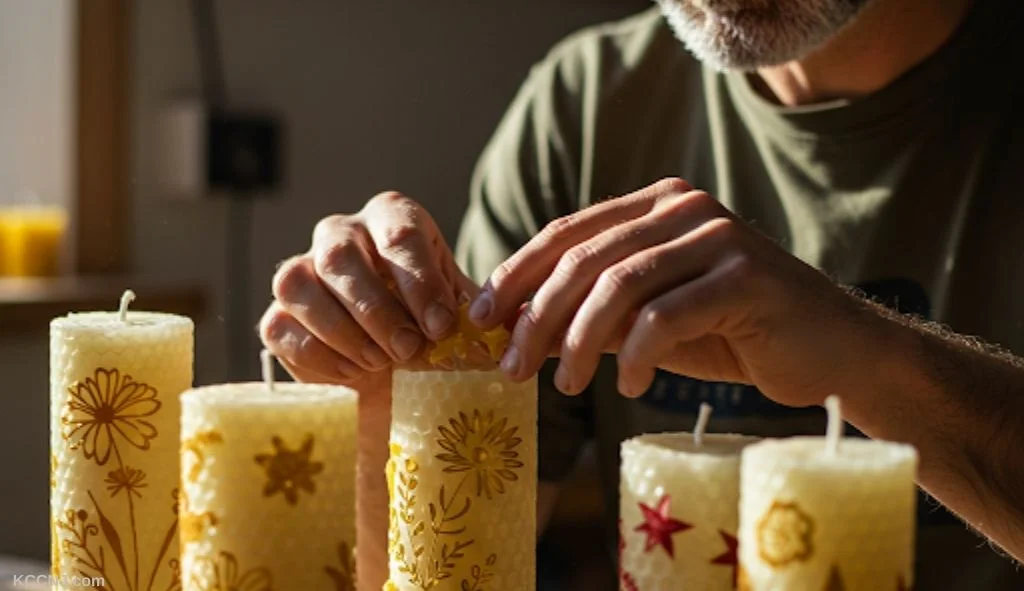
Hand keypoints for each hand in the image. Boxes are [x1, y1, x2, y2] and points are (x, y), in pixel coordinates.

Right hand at [259, 191, 475, 384]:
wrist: (397, 368)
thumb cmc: (433, 328)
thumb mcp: (465, 317)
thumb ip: (484, 320)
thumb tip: (503, 335)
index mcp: (392, 219)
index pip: (399, 234)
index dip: (420, 282)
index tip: (441, 326)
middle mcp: (341, 234)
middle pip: (340, 255)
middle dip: (377, 309)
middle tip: (408, 348)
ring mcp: (302, 270)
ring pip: (297, 283)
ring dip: (343, 330)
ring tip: (379, 362)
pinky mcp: (278, 314)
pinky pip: (280, 326)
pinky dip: (318, 355)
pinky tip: (353, 374)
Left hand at [469, 178, 893, 407]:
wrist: (833, 353)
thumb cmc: (736, 334)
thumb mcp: (651, 321)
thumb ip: (595, 314)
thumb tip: (516, 329)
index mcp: (657, 205)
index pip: (568, 232)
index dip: (517, 274)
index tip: (481, 318)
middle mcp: (684, 208)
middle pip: (584, 258)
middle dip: (536, 315)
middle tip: (510, 365)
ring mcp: (718, 237)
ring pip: (619, 284)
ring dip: (578, 340)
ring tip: (563, 385)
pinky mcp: (746, 276)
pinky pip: (667, 315)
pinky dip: (639, 355)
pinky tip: (633, 386)